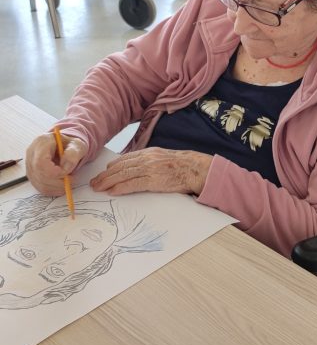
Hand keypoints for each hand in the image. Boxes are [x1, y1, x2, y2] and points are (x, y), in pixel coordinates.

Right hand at [26, 132, 87, 195]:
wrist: (67, 147)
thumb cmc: (71, 145)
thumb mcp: (77, 145)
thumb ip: (73, 153)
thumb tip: (65, 166)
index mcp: (42, 143)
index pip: (40, 162)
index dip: (54, 172)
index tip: (67, 173)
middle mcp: (32, 154)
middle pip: (39, 174)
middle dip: (58, 181)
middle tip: (71, 179)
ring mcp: (30, 165)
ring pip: (39, 183)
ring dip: (56, 187)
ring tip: (68, 181)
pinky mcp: (33, 175)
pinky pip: (40, 187)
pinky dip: (53, 190)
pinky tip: (62, 186)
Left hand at [90, 147, 212, 195]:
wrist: (195, 169)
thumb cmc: (182, 166)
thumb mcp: (163, 158)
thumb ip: (149, 161)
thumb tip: (135, 168)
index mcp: (149, 152)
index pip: (125, 159)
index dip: (112, 167)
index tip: (103, 173)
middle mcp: (147, 159)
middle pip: (120, 167)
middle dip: (105, 175)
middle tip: (94, 183)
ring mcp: (149, 169)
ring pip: (123, 175)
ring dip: (108, 182)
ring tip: (98, 188)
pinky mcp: (153, 180)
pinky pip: (132, 184)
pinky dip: (120, 188)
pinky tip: (112, 191)